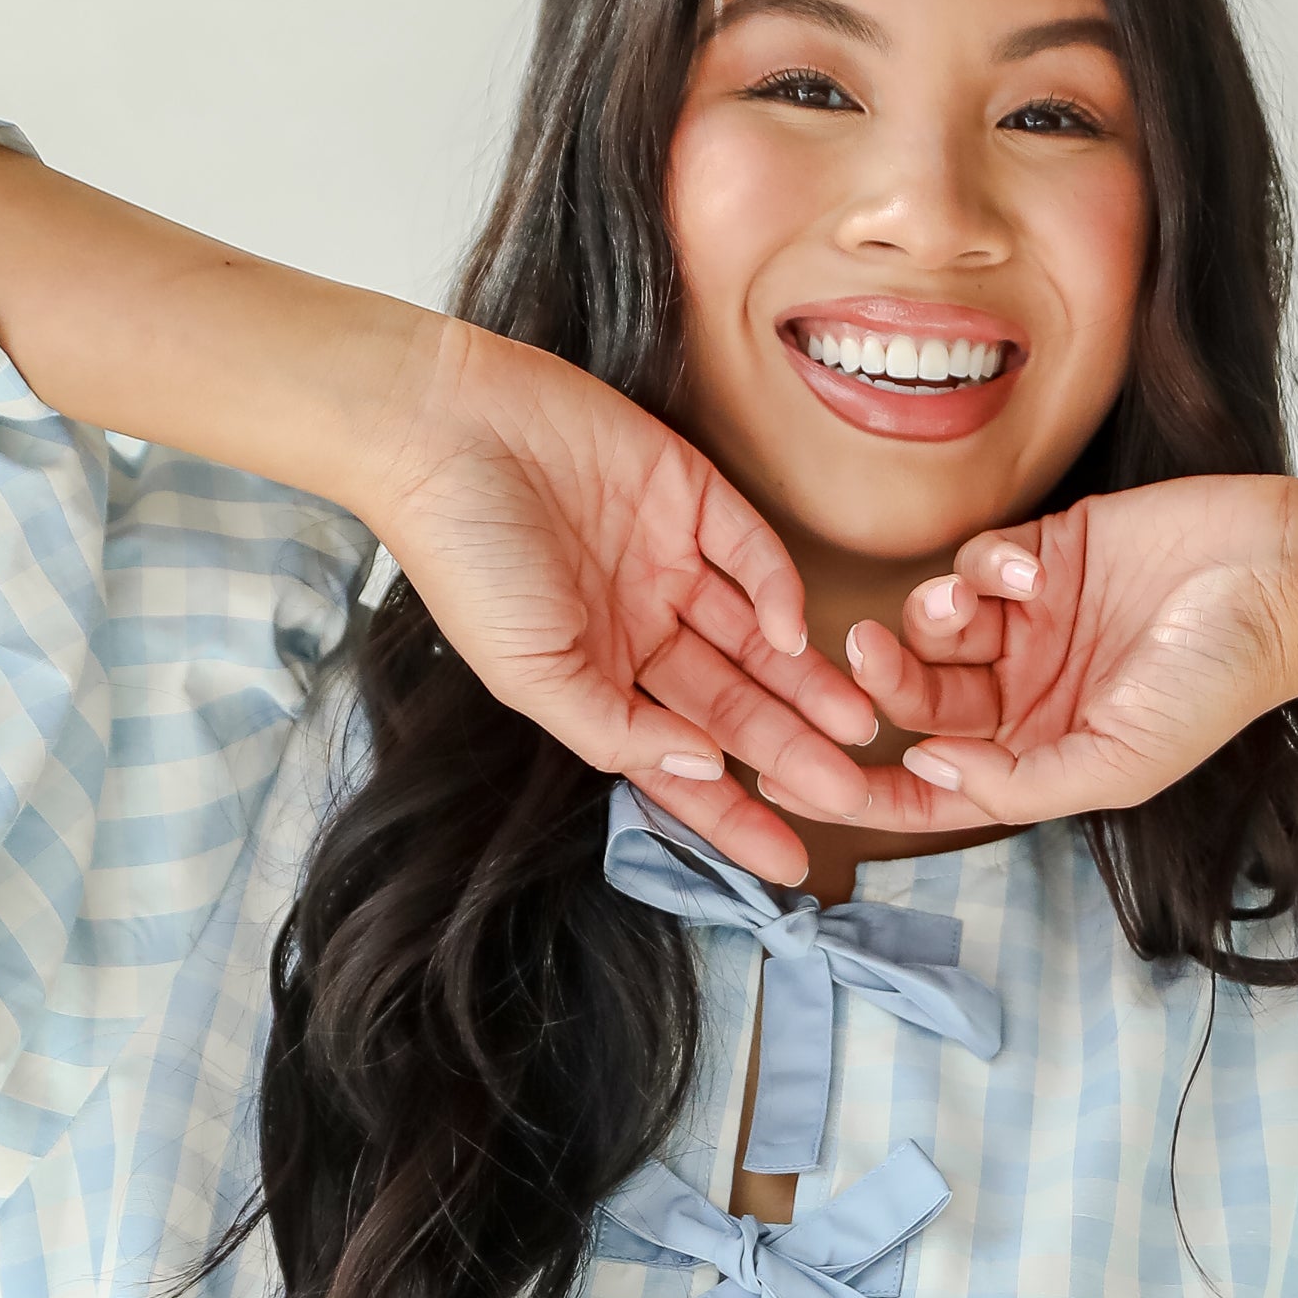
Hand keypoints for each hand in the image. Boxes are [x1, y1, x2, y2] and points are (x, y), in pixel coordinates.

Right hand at [365, 316, 888, 879]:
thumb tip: (700, 770)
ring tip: (859, 731)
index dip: (735, 814)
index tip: (791, 865)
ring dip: (808, 685)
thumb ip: (612, 728)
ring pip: (758, 639)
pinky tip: (798, 635)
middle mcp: (642, 627)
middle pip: (733, 704)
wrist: (438, 432)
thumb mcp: (528, 672)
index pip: (682, 759)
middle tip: (852, 796)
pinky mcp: (688, 493)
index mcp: (598, 677)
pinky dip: (779, 592)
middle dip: (791, 753)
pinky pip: (751, 551)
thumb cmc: (463, 560)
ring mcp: (668, 562)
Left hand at [840, 475, 1297, 820]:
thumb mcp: (1119, 761)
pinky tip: (1036, 566)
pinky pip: (976, 559)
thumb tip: (924, 774)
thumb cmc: (1218, 682)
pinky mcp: (1043, 551)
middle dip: (884, 683)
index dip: (860, 790)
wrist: (1280, 577)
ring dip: (931, 616)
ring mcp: (1032, 624)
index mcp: (1040, 757)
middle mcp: (1026, 696)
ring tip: (973, 604)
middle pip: (917, 702)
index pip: (930, 787)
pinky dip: (988, 563)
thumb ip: (1019, 781)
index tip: (789, 783)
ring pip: (932, 627)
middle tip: (865, 652)